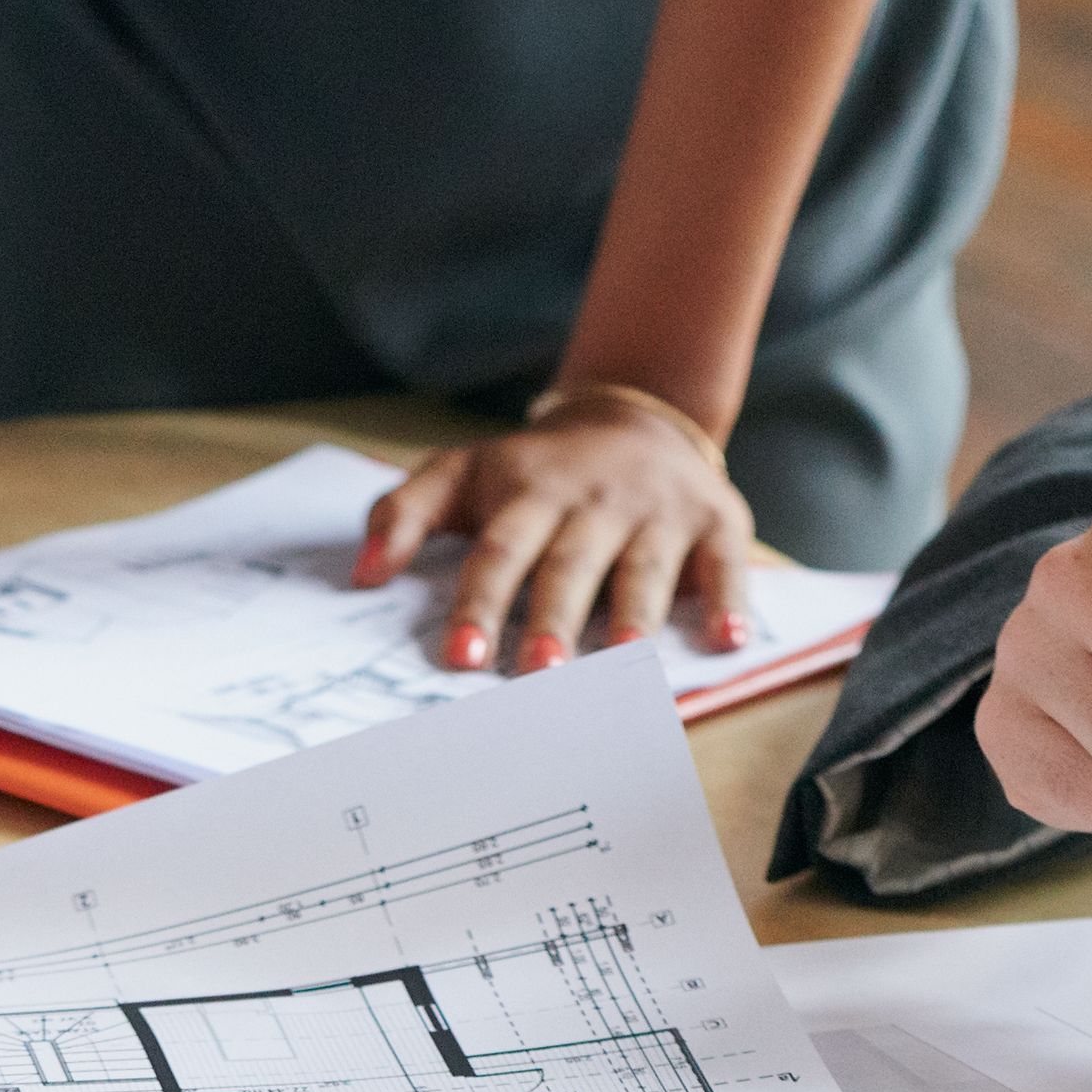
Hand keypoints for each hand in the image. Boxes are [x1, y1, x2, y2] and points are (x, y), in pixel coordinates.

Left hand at [355, 392, 756, 666]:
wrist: (634, 415)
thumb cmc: (536, 471)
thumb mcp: (463, 473)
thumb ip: (403, 513)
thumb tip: (360, 575)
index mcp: (529, 494)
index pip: (499, 551)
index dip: (481, 603)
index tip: (461, 656)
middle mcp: (594, 504)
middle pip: (570, 566)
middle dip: (554, 620)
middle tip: (538, 675)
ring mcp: (657, 515)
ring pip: (644, 571)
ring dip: (634, 619)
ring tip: (623, 666)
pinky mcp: (715, 523)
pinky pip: (725, 566)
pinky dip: (731, 603)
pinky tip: (727, 643)